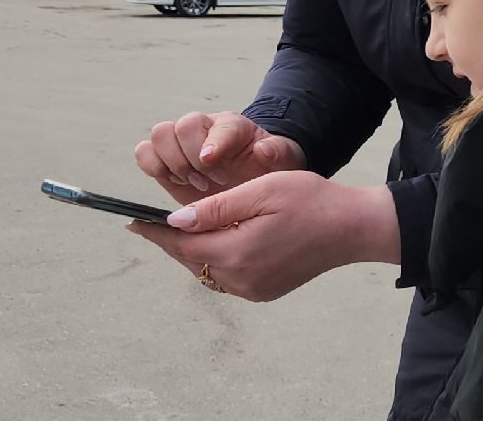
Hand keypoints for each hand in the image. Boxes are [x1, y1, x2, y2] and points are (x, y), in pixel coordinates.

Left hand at [126, 172, 400, 301]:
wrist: (352, 227)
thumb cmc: (310, 200)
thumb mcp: (262, 191)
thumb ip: (217, 207)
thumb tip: (175, 219)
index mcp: (239, 253)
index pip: (183, 245)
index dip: (155, 233)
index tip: (130, 221)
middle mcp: (242, 279)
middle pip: (192, 261)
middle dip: (170, 241)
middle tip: (147, 222)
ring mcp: (254, 289)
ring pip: (207, 270)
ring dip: (191, 250)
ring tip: (176, 228)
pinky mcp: (264, 291)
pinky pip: (226, 276)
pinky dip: (213, 258)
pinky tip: (211, 240)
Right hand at [135, 110, 304, 204]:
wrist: (251, 179)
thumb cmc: (266, 168)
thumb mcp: (283, 161)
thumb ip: (278, 153)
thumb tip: (264, 149)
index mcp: (234, 126)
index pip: (220, 126)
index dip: (213, 142)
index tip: (209, 162)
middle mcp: (204, 129)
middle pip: (183, 125)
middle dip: (191, 156)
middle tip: (206, 181)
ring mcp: (182, 143)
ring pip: (160, 135)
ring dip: (170, 162)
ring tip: (191, 183)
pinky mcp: (165, 160)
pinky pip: (145, 152)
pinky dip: (152, 167)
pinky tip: (175, 183)